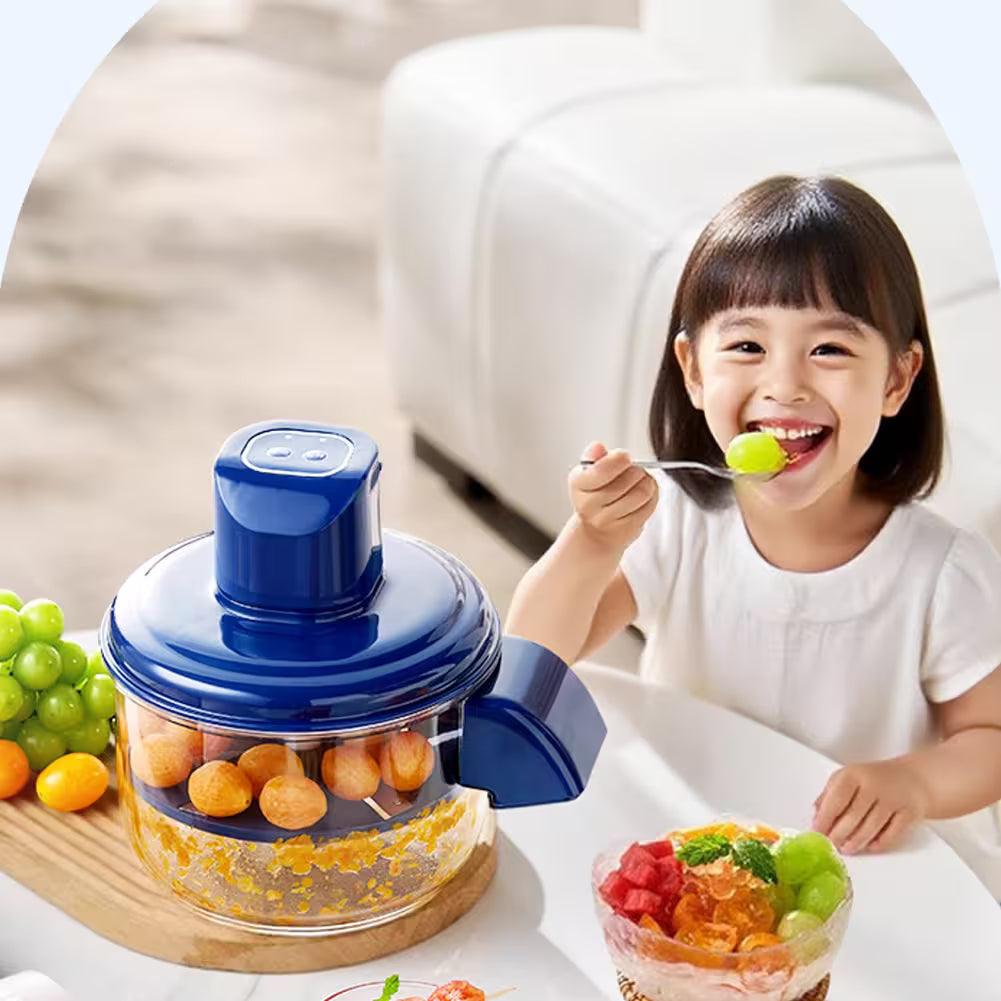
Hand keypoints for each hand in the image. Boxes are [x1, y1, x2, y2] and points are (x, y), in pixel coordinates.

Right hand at [568, 442, 657, 552]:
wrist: (595, 530)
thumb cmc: (595, 494)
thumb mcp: (589, 472)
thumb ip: (595, 457)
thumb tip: (597, 447)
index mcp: (578, 484)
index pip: (602, 470)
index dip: (619, 460)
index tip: (624, 457)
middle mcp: (588, 505)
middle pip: (629, 478)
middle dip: (637, 469)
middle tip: (634, 470)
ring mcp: (607, 520)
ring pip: (642, 492)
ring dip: (647, 482)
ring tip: (640, 481)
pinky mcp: (626, 529)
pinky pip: (649, 506)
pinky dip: (652, 496)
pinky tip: (643, 495)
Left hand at [812, 758, 929, 854]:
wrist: (912, 777)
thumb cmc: (872, 779)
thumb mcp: (846, 778)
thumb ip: (829, 796)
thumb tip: (815, 816)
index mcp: (853, 775)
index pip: (836, 799)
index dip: (825, 819)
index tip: (817, 832)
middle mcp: (873, 785)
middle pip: (853, 816)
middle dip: (839, 834)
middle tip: (831, 844)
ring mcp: (893, 799)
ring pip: (871, 827)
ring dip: (856, 842)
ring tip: (846, 848)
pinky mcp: (909, 813)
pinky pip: (891, 834)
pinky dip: (878, 843)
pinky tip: (869, 846)